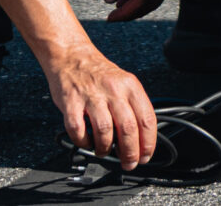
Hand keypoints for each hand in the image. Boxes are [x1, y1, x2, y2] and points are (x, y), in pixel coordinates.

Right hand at [48, 44, 156, 169]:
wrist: (72, 57)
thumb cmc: (99, 74)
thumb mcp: (124, 83)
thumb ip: (132, 106)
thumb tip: (141, 136)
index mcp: (131, 86)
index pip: (147, 119)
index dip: (148, 142)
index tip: (146, 156)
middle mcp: (114, 91)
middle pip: (128, 128)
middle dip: (130, 152)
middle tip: (129, 163)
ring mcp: (92, 97)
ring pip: (105, 131)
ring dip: (106, 148)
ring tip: (105, 152)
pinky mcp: (71, 103)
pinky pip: (78, 130)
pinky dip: (83, 141)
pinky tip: (86, 142)